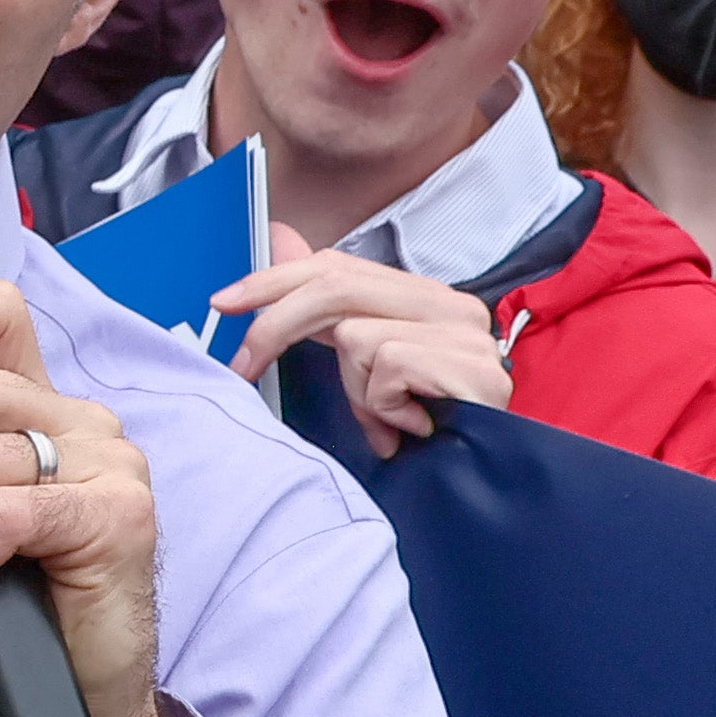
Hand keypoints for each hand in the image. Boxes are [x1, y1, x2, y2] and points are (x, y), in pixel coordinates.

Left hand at [215, 225, 512, 458]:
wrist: (491, 477)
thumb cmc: (424, 426)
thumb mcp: (365, 367)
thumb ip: (326, 314)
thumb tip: (278, 239)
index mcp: (423, 298)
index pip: (336, 267)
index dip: (273, 279)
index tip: (224, 302)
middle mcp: (449, 304)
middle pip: (333, 287)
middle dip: (275, 324)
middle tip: (242, 365)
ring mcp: (465, 332)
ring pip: (354, 334)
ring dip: (355, 388)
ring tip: (387, 416)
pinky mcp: (471, 363)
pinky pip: (385, 366)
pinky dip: (382, 404)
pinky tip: (413, 424)